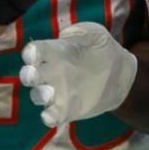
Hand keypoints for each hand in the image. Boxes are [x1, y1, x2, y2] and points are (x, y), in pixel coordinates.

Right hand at [20, 22, 136, 127]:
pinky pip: (52, 115)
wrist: (120, 74)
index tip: (32, 54)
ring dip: (39, 95)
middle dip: (28, 75)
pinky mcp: (66, 109)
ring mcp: (57, 92)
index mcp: (53, 52)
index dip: (30, 53)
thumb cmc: (103, 49)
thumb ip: (83, 31)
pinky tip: (52, 117)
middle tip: (32, 75)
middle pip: (30, 75)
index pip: (35, 51)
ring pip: (38, 96)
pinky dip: (49, 117)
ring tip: (48, 93)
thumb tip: (64, 36)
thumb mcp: (98, 35)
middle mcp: (51, 72)